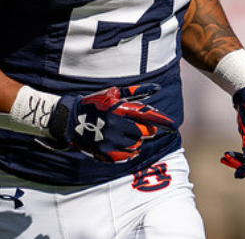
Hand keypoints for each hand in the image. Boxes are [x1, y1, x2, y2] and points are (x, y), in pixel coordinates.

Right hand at [49, 84, 176, 162]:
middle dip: (145, 130)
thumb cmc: (96, 104)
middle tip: (138, 127)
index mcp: (119, 109)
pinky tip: (120, 144)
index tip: (173, 126)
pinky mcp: (105, 152)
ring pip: (136, 145)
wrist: (71, 120)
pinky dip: (127, 151)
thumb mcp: (114, 94)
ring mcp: (110, 140)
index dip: (162, 121)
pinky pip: (126, 156)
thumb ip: (137, 92)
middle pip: (144, 133)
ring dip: (135, 141)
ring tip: (124, 134)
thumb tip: (157, 87)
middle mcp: (116, 125)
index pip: (146, 116)